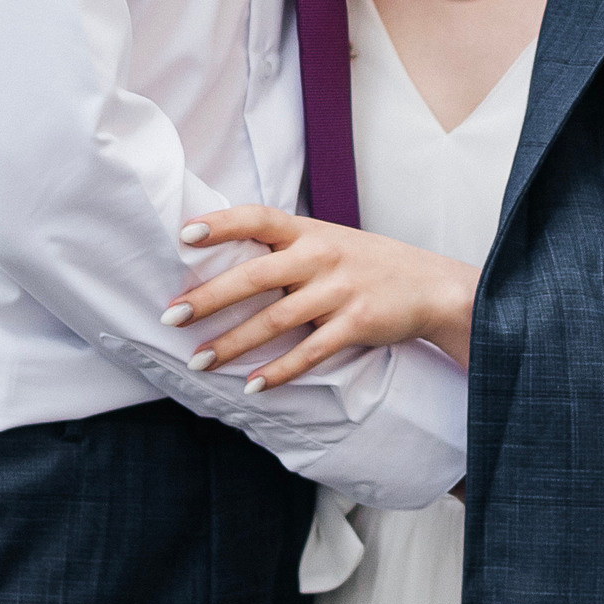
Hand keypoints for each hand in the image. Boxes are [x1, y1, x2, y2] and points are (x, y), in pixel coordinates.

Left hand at [164, 208, 475, 385]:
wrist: (432, 286)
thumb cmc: (366, 263)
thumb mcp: (328, 240)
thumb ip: (284, 248)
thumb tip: (222, 261)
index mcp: (308, 230)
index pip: (258, 217)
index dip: (221, 223)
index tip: (184, 235)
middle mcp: (321, 255)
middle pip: (255, 275)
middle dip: (210, 297)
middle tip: (171, 316)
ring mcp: (340, 290)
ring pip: (276, 320)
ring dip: (233, 344)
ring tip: (199, 361)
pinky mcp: (357, 323)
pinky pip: (310, 352)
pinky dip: (280, 371)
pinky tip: (253, 385)